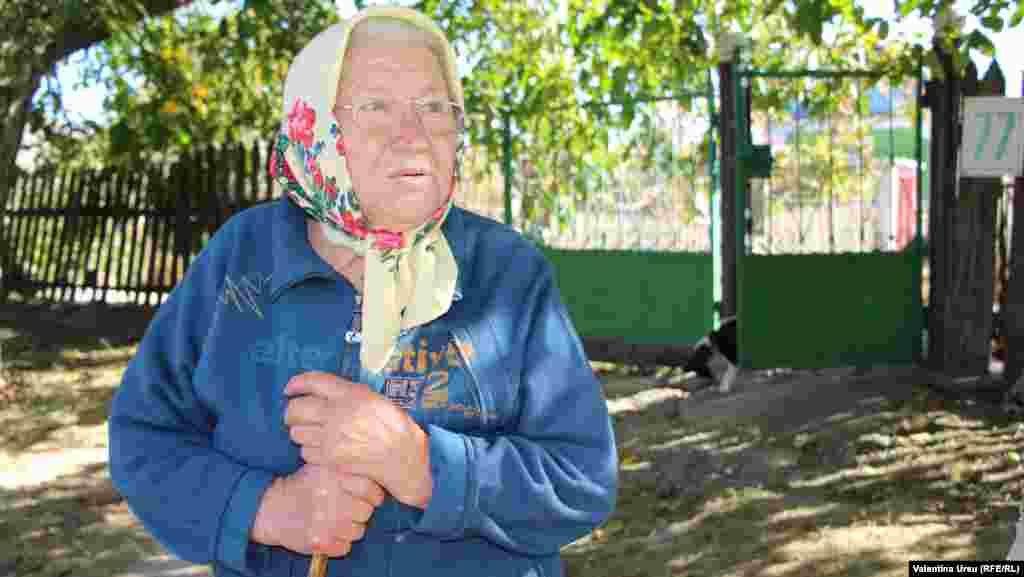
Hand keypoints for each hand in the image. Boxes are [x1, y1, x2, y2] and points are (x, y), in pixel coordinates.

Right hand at [251, 464, 385, 556]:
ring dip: (352, 528)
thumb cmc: (305, 485)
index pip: (369, 489)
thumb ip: (348, 468)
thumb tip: (377, 472)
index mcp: (332, 477)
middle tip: (351, 508)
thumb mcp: (323, 466)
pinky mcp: (318, 543)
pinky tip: (331, 532)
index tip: (372, 497)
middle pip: (366, 512)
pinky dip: (341, 543)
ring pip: (358, 532)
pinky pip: (345, 548)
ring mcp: (324, 523)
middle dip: (362, 512)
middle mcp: (329, 500)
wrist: (273, 508)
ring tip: (339, 520)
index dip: (374, 495)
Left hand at [283, 371, 431, 507]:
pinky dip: (310, 451)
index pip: (312, 382)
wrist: (404, 457)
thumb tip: (322, 392)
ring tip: (313, 434)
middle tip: (297, 416)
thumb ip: (348, 393)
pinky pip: (306, 452)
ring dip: (300, 432)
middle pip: (295, 409)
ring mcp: (331, 438)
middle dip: (292, 412)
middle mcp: (337, 413)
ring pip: (296, 432)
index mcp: (351, 394)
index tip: (289, 389)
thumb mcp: (374, 398)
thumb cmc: (394, 426)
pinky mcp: (330, 458)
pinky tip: (322, 449)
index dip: (296, 383)